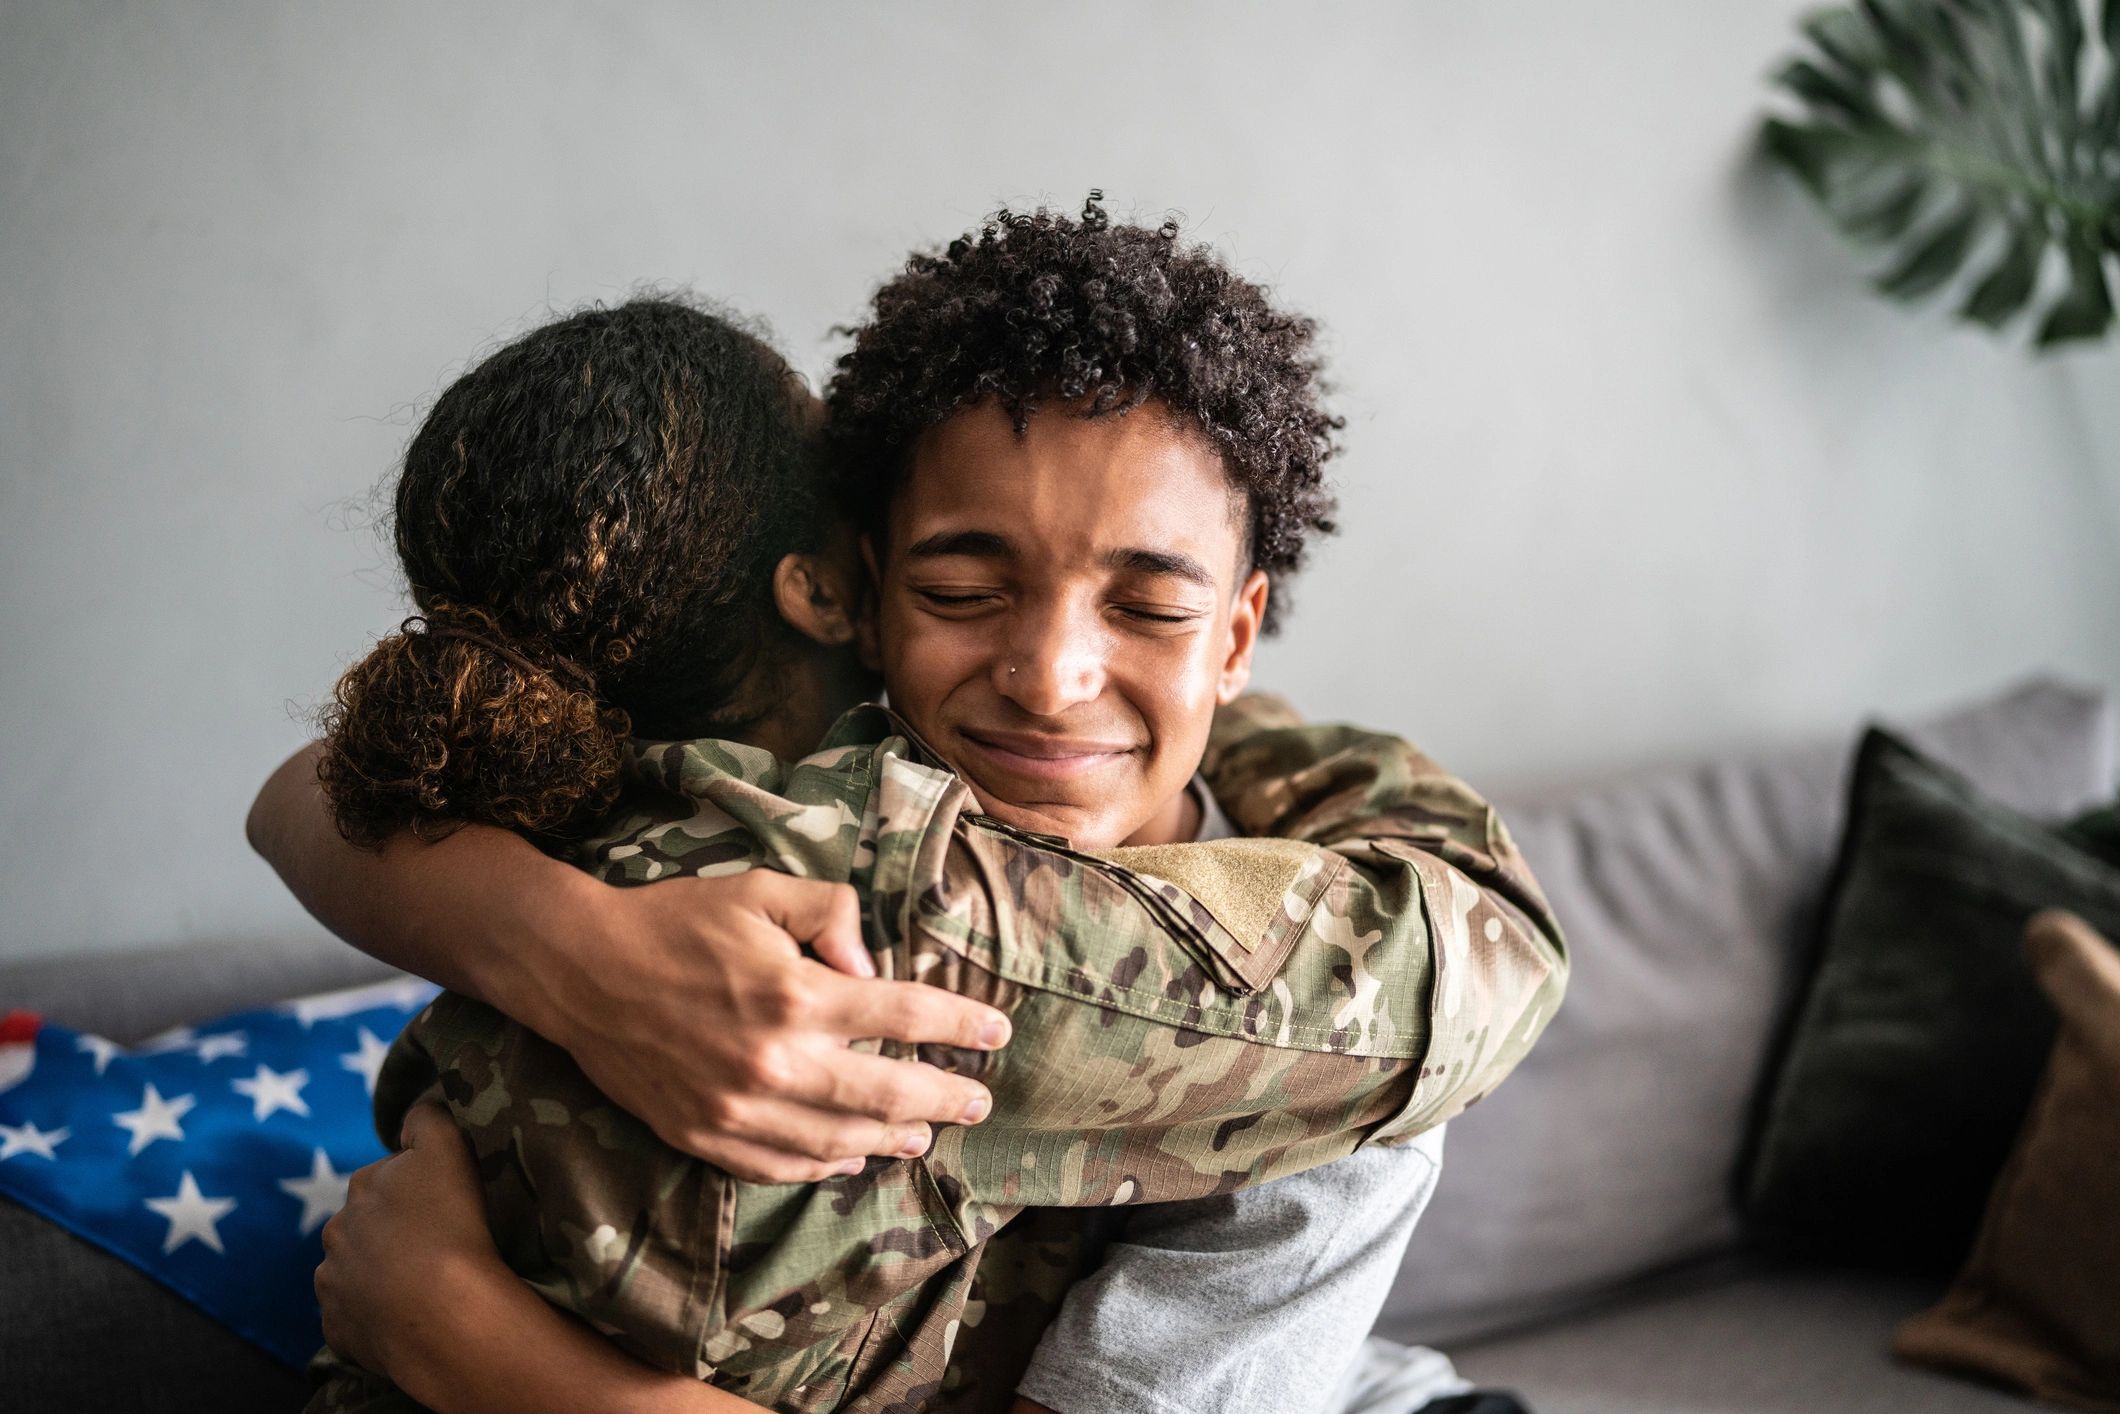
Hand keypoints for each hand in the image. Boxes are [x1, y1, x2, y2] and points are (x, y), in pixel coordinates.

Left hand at [316, 1104, 503, 1405]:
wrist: (442, 1313)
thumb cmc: (450, 1223)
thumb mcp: (448, 1146)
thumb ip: (427, 1118)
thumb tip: (414, 1110)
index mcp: (362, 1186)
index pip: (389, 1174)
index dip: (420, 1185)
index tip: (446, 1202)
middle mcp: (336, 1233)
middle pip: (368, 1224)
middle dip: (394, 1230)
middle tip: (437, 1244)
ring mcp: (334, 1286)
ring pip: (357, 1272)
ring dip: (381, 1274)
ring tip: (424, 1286)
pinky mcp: (339, 1330)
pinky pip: (356, 1317)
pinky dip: (375, 1316)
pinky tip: (408, 1317)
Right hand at [513, 871, 1009, 1182]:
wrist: (580, 968)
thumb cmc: (677, 919)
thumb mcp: (762, 889)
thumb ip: (831, 915)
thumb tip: (871, 964)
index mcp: (796, 994)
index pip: (903, 1016)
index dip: (960, 1026)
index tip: (997, 1034)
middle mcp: (774, 1061)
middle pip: (884, 1093)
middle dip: (943, 1098)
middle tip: (978, 1102)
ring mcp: (738, 1108)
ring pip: (837, 1141)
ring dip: (890, 1140)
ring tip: (923, 1135)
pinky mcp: (703, 1135)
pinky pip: (778, 1166)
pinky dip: (822, 1169)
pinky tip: (848, 1160)